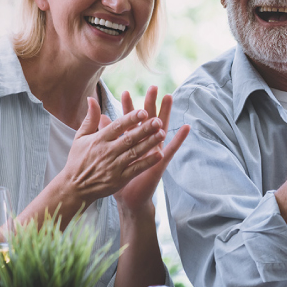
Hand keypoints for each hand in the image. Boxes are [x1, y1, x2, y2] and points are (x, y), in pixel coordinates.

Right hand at [57, 98, 165, 207]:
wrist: (75, 187)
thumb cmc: (78, 160)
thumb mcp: (80, 138)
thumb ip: (90, 118)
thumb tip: (91, 99)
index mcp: (99, 140)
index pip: (117, 126)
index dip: (130, 119)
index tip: (143, 111)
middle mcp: (107, 152)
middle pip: (129, 138)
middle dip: (144, 129)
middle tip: (158, 121)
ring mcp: (114, 166)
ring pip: (135, 152)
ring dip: (149, 143)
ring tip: (162, 134)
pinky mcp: (120, 179)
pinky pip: (136, 169)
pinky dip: (147, 162)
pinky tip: (159, 155)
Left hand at [112, 87, 189, 215]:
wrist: (128, 199)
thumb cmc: (118, 178)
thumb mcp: (110, 155)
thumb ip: (106, 135)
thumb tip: (100, 118)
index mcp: (132, 142)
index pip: (130, 120)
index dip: (128, 107)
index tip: (126, 92)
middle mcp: (145, 143)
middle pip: (147, 119)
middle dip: (150, 103)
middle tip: (153, 87)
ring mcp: (154, 151)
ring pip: (161, 129)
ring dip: (166, 113)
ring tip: (169, 97)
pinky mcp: (160, 161)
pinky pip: (171, 148)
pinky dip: (179, 138)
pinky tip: (186, 127)